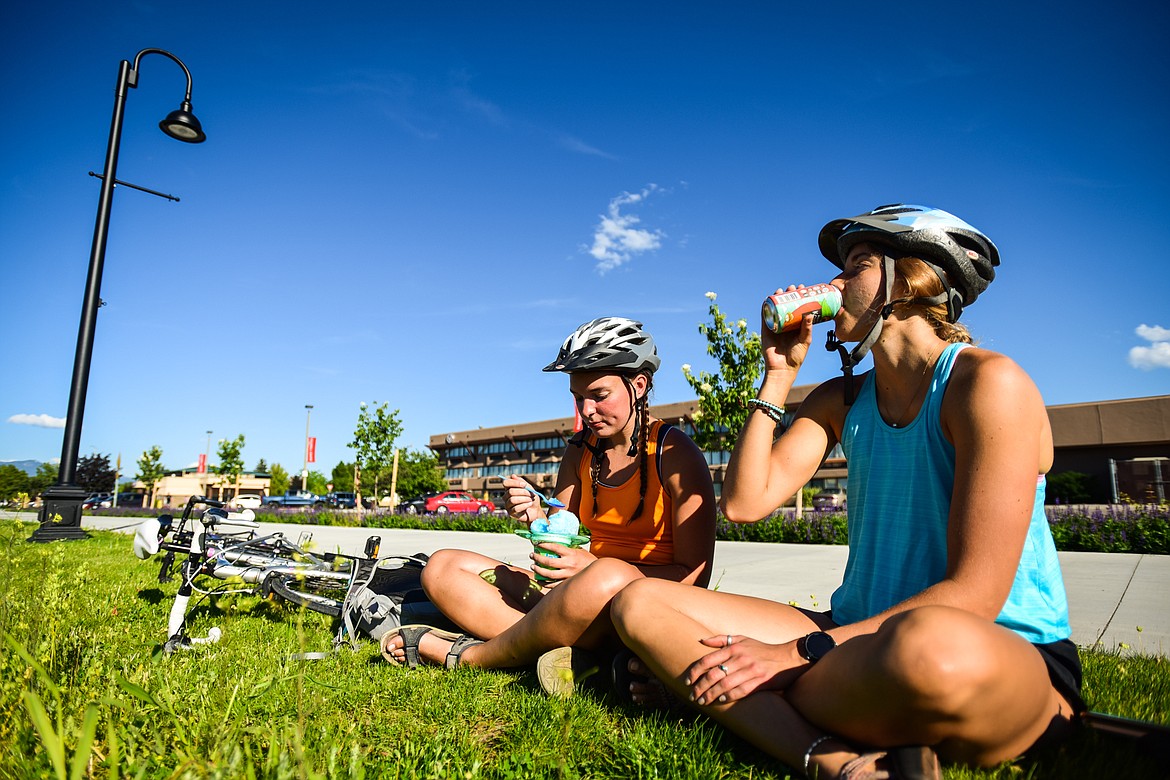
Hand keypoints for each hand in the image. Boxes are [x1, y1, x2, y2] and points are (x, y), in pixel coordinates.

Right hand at [502, 475, 545, 525]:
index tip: (524, 485)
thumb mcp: (529, 488)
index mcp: (509, 489)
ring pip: (512, 500)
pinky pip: (516, 508)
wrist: (535, 510)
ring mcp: (507, 505)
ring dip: (524, 499)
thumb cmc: (531, 498)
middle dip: (523, 492)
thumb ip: (521, 482)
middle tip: (531, 494)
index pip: (505, 483)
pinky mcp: (510, 513)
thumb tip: (513, 476)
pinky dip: (525, 505)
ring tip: (531, 500)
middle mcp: (506, 496)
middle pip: (510, 492)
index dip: (514, 483)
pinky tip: (529, 504)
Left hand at [530, 542, 594, 581]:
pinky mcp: (567, 583)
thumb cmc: (588, 560)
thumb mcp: (579, 550)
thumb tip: (556, 543)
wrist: (599, 573)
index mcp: (571, 554)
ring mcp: (567, 575)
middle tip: (532, 555)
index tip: (537, 543)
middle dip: (537, 558)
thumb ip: (568, 548)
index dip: (544, 544)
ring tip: (533, 567)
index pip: (555, 547)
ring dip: (538, 571)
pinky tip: (540, 580)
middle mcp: (569, 564)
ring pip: (548, 574)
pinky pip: (553, 585)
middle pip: (548, 561)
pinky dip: (545, 583)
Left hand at [684, 634, 806, 704]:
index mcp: (734, 647)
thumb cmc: (762, 649)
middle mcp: (740, 658)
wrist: (788, 657)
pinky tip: (721, 701)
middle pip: (713, 674)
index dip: (695, 671)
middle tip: (692, 696)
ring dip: (711, 695)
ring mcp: (750, 670)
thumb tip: (701, 640)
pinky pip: (740, 691)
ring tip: (703, 702)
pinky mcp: (759, 681)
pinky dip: (729, 697)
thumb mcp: (742, 639)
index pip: (708, 659)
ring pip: (724, 684)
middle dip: (700, 687)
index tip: (687, 681)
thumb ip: (721, 639)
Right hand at [760, 285, 816, 374]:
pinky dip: (765, 307)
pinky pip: (765, 316)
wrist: (782, 369)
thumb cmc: (796, 357)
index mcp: (796, 326)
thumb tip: (810, 314)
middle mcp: (786, 325)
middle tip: (793, 288)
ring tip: (781, 291)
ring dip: (777, 298)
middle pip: (786, 306)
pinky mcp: (766, 330)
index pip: (798, 308)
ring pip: (775, 309)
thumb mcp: (805, 341)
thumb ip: (807, 329)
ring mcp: (775, 327)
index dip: (800, 298)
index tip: (803, 290)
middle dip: (789, 295)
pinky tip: (767, 299)